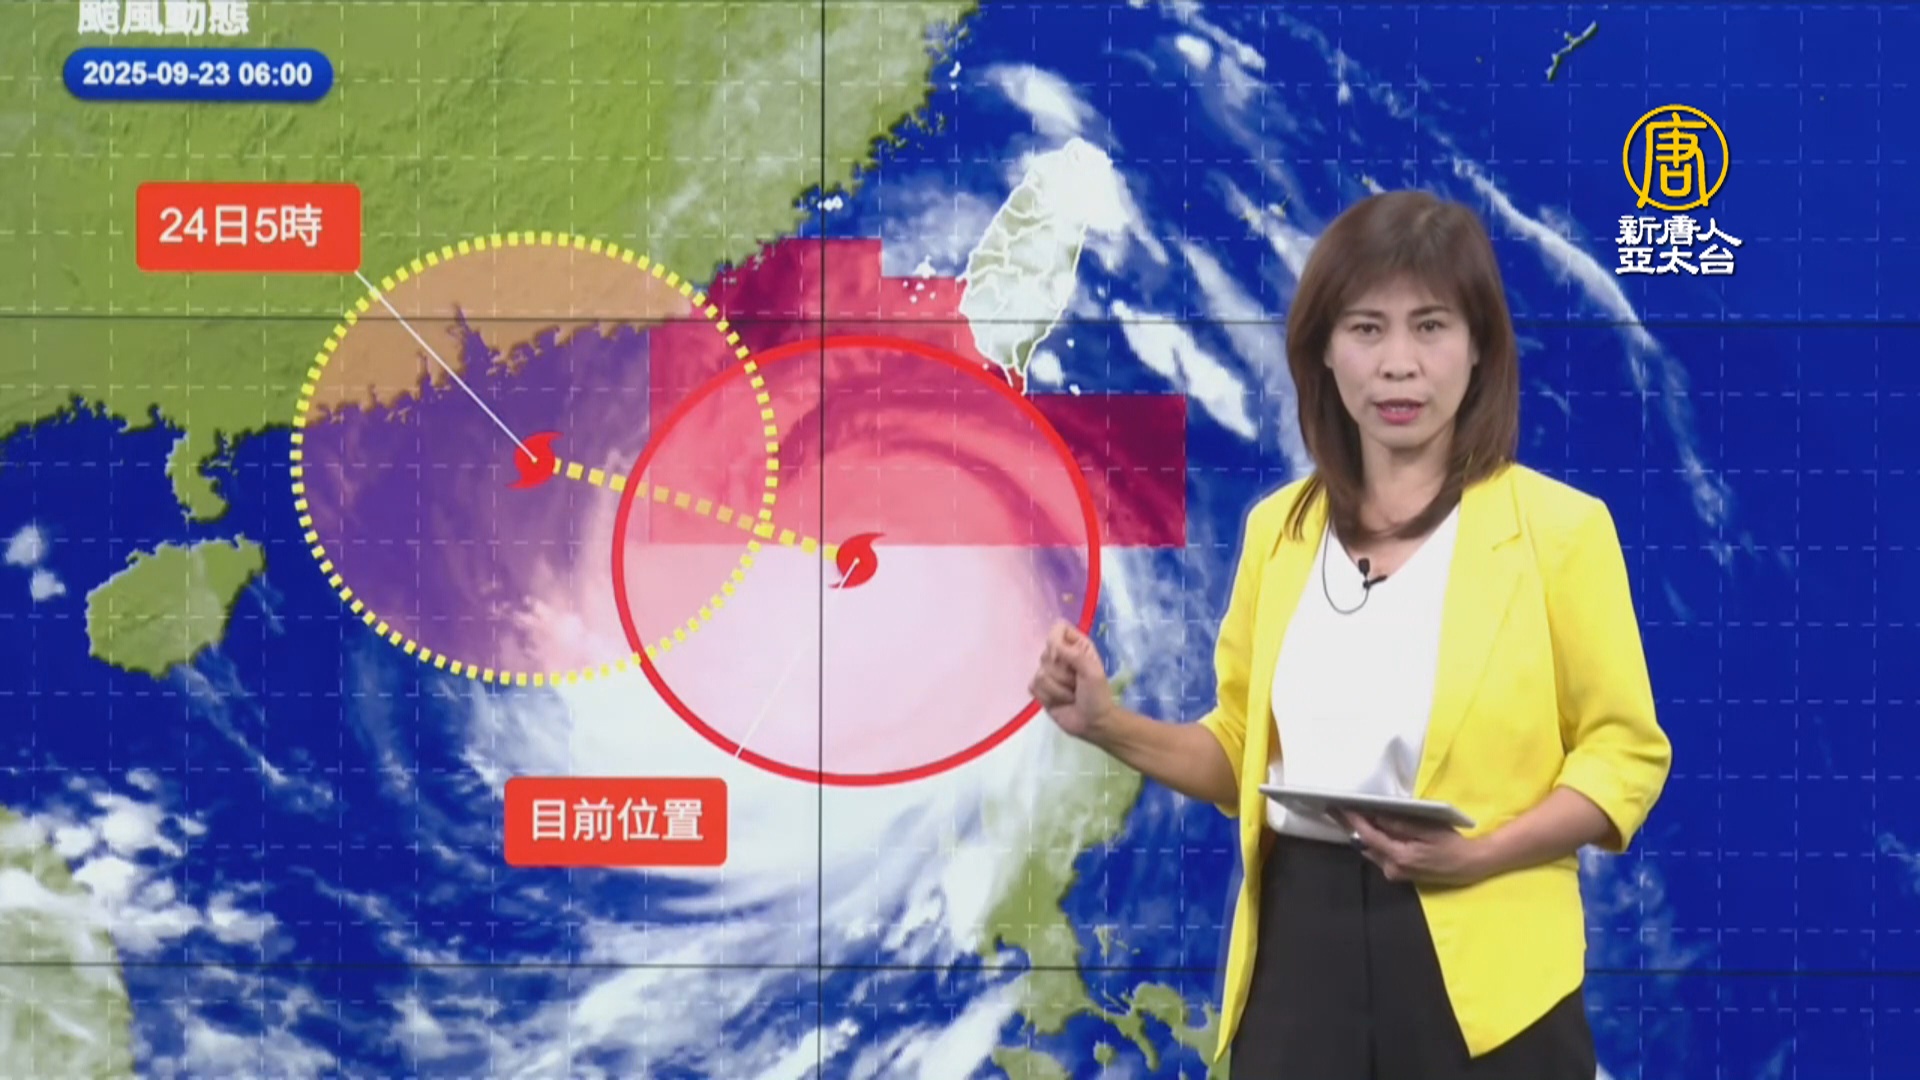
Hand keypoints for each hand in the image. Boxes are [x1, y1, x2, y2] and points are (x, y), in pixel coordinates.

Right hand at [1027, 620, 1116, 740]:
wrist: (1092, 723)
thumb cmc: (1097, 696)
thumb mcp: (1092, 672)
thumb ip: (1074, 654)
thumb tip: (1053, 644)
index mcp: (1076, 646)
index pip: (1058, 628)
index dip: (1057, 641)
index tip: (1066, 656)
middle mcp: (1061, 656)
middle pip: (1046, 653)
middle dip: (1062, 674)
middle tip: (1076, 683)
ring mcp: (1049, 673)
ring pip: (1039, 673)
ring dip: (1058, 690)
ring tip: (1071, 695)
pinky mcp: (1040, 689)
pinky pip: (1033, 686)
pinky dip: (1048, 697)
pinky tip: (1059, 702)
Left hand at [1342, 812, 1490, 886]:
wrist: (1470, 865)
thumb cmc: (1452, 844)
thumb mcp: (1428, 829)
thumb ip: (1401, 825)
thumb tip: (1377, 818)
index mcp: (1399, 857)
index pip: (1369, 837)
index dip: (1353, 821)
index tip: (1338, 808)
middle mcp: (1393, 868)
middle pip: (1365, 845)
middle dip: (1352, 826)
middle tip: (1336, 810)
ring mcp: (1396, 873)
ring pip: (1371, 851)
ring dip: (1362, 834)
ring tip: (1350, 815)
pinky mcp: (1400, 873)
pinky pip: (1381, 855)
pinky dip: (1374, 841)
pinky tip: (1371, 828)